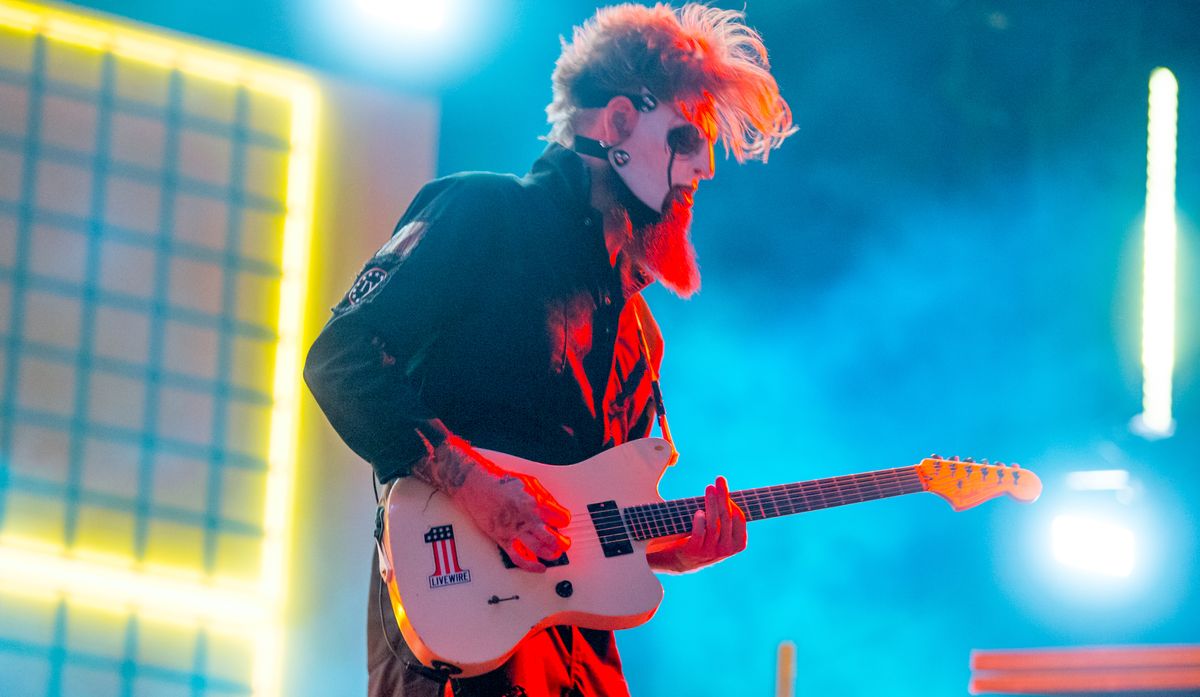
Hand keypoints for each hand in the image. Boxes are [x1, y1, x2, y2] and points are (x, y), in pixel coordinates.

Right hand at [415, 436, 570, 572]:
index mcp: (534, 503)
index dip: (564, 520)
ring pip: (538, 549)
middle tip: (565, 544)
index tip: (564, 522)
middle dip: (562, 543)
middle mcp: (526, 518)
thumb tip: (553, 507)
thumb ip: (543, 496)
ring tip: (555, 555)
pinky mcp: (503, 539)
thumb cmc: (500, 483)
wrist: (477, 486)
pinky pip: (519, 557)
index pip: (559, 517)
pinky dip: (531, 565)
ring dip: (550, 554)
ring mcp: (514, 530)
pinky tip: (539, 567)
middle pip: (551, 537)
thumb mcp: (528, 482)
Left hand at [648, 476, 746, 573]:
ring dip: (712, 504)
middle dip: (723, 496)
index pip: (739, 519)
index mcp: (738, 544)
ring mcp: (711, 552)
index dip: (732, 502)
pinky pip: (700, 534)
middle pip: (727, 518)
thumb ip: (727, 516)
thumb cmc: (705, 538)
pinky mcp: (695, 552)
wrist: (682, 559)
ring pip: (714, 524)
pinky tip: (698, 511)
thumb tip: (727, 488)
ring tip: (709, 488)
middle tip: (719, 479)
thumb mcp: (721, 531)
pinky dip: (700, 522)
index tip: (723, 486)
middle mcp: (726, 549)